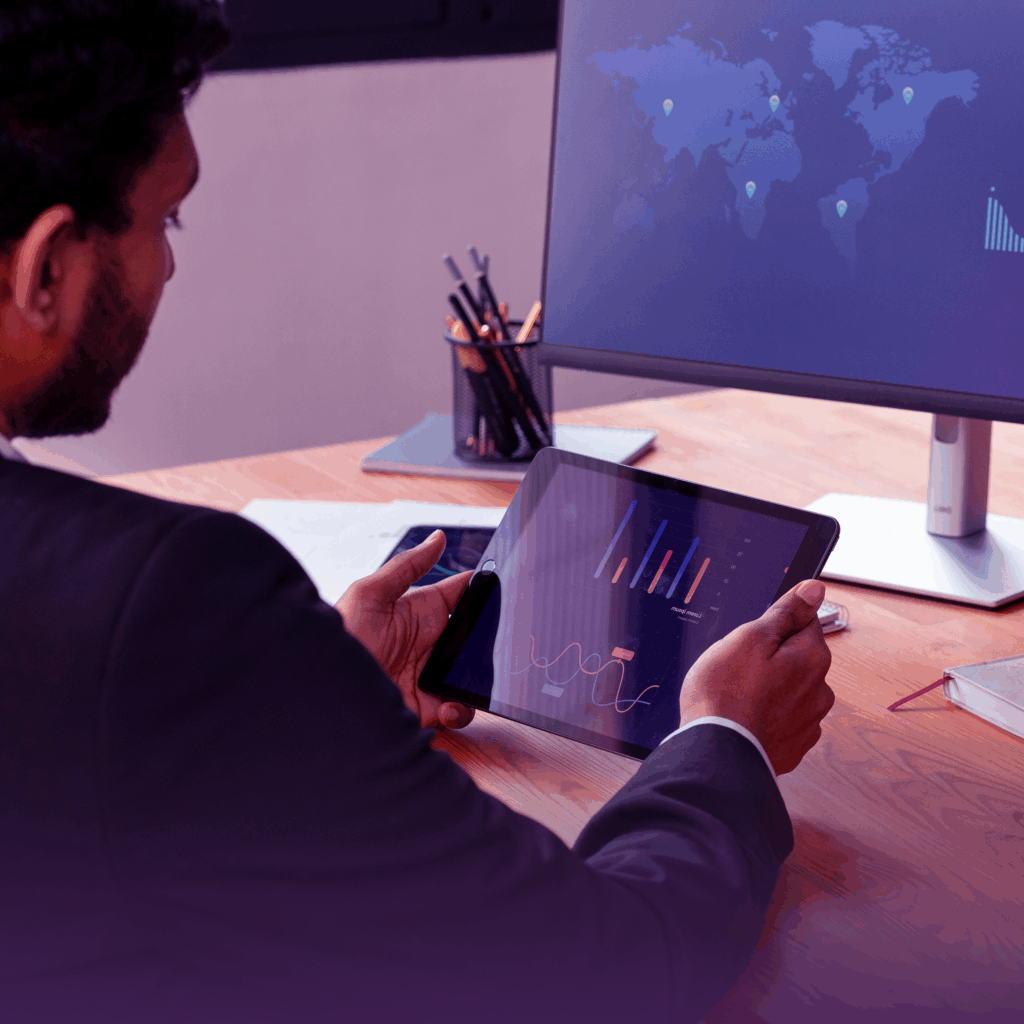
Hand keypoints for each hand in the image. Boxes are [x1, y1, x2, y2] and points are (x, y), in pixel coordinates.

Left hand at [335, 530, 475, 729]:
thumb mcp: (369, 594)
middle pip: (474, 636)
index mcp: (421, 611)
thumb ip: (407, 566)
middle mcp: (429, 642)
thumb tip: (438, 537)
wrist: (321, 687)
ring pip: (471, 675)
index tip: (503, 587)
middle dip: (487, 640)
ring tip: (462, 682)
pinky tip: (443, 707)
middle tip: (489, 645)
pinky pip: (457, 709)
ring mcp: (430, 674)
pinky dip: (458, 710)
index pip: (461, 595)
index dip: (483, 590)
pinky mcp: (427, 707)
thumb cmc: (340, 636)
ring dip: (475, 680)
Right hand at [679, 579, 834, 774]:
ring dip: (770, 690)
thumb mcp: (749, 638)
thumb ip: (785, 613)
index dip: (774, 625)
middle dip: (772, 659)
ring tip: (737, 696)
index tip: (754, 635)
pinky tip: (744, 717)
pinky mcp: (792, 747)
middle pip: (797, 659)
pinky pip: (782, 720)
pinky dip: (767, 717)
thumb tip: (813, 589)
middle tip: (738, 667)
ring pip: (789, 691)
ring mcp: (807, 723)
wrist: (715, 752)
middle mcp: (819, 691)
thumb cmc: (726, 694)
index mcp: (812, 658)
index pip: (804, 622)